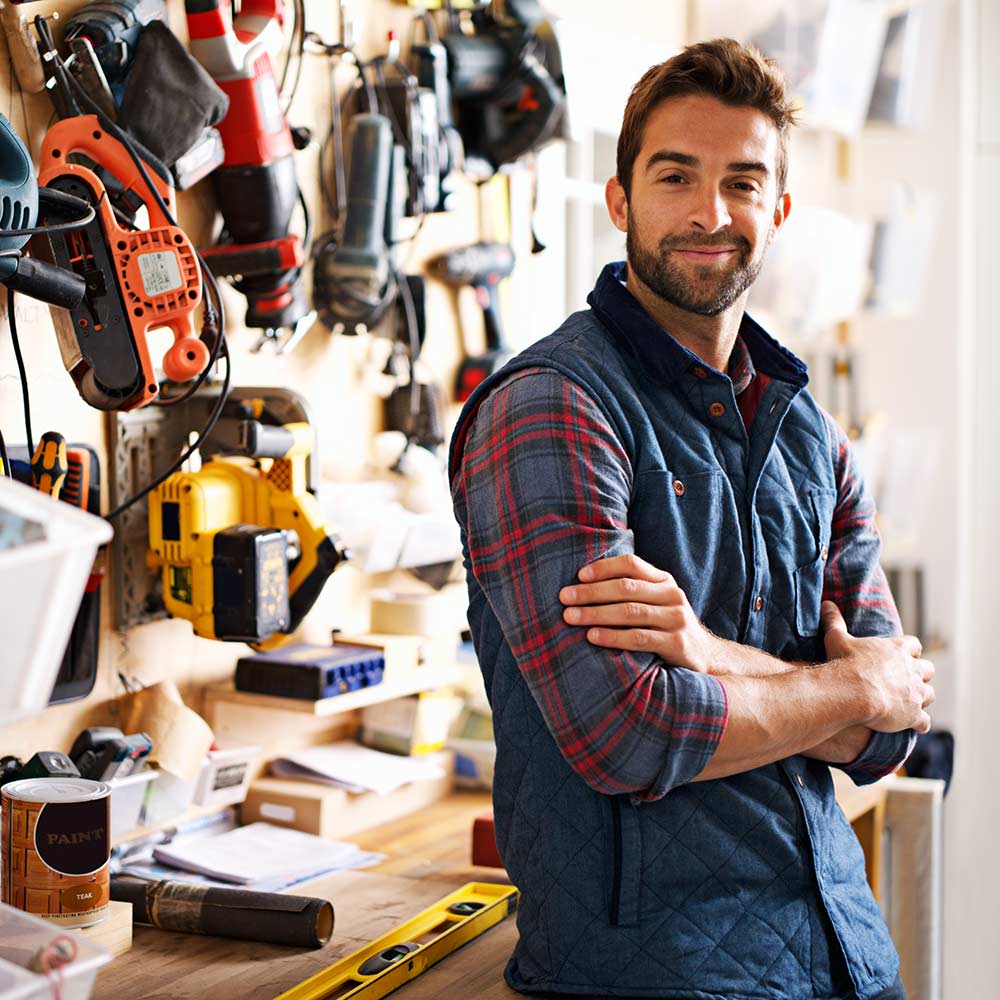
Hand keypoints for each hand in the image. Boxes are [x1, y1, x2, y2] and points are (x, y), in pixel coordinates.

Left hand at [559, 554, 720, 671]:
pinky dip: (613, 636)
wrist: (707, 656)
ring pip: (630, 611)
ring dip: (596, 613)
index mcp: (663, 580)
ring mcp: (676, 618)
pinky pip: (639, 638)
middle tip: (564, 597)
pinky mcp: (676, 643)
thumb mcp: (656, 602)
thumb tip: (582, 584)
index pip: (631, 564)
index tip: (578, 575)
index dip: (603, 567)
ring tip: (570, 617)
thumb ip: (632, 591)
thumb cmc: (667, 626)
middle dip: (591, 592)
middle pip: (626, 587)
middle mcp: (671, 595)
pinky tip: (592, 636)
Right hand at [821, 601, 934, 733]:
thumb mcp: (837, 639)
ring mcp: (915, 693)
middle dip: (921, 674)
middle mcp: (912, 670)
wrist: (854, 692)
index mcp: (897, 649)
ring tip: (910, 703)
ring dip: (921, 698)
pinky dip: (920, 723)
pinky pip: (924, 721)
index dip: (909, 650)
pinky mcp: (913, 715)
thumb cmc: (846, 664)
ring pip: (930, 695)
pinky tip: (913, 726)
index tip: (903, 655)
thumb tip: (826, 604)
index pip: (914, 645)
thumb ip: (834, 621)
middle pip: (928, 669)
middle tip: (907, 680)